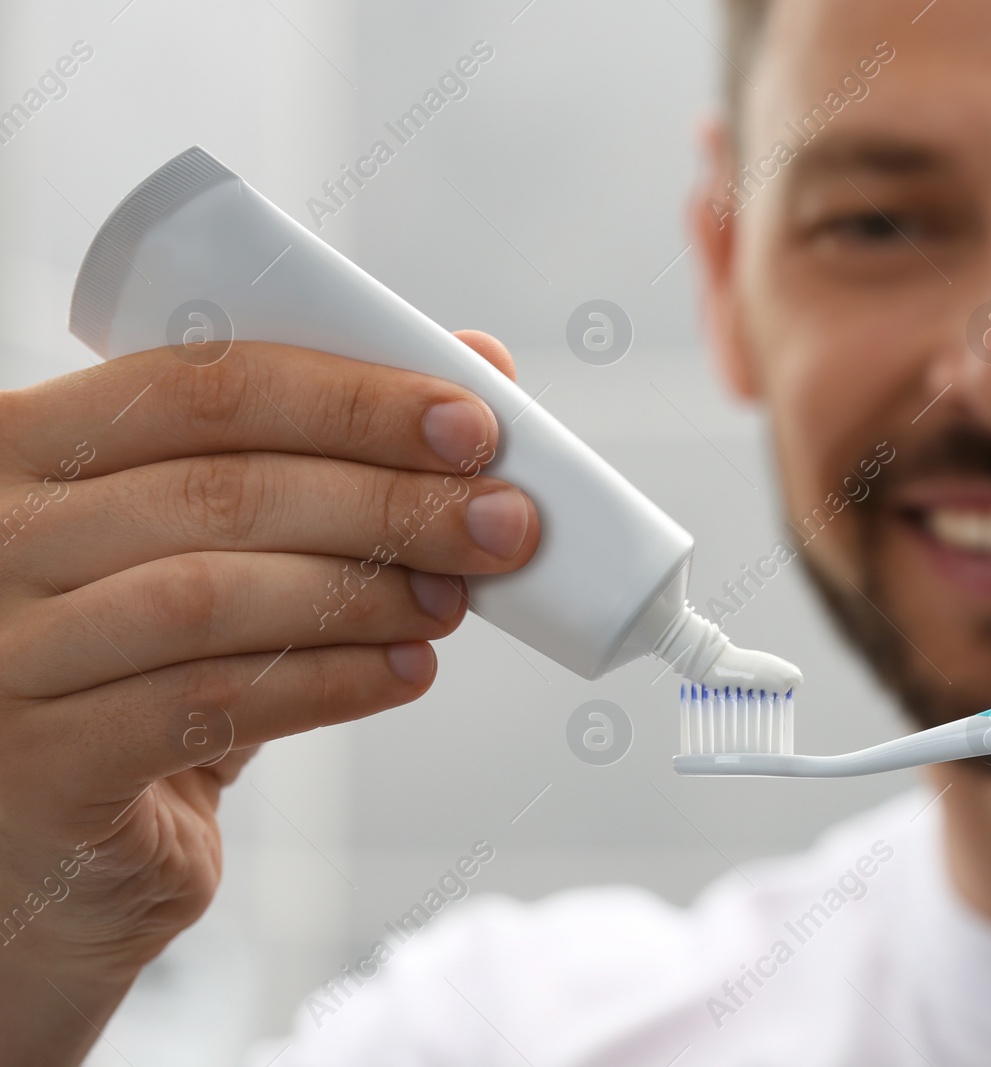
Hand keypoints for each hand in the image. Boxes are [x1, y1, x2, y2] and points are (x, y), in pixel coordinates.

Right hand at [0, 330, 535, 1065]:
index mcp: (26, 441)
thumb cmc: (138, 662)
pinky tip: (407, 672)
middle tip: (504, 522)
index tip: (473, 425)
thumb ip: (319, 456)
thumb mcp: (208, 546)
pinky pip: (210, 705)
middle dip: (389, 502)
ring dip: (367, 594)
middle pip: (221, 491)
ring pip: (215, 595)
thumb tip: (483, 367)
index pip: (201, 386)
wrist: (46, 839)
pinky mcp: (37, 766)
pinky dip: (332, 683)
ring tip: (456, 601)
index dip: (350, 400)